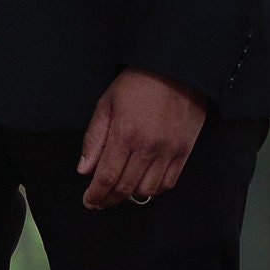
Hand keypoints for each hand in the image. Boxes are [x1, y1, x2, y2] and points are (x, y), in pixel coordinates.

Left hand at [78, 68, 205, 212]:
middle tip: (100, 200)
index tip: (90, 200)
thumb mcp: (106, 104)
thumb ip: (94, 138)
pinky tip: (143, 183)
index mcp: (125, 134)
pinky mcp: (184, 151)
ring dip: (131, 195)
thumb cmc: (139, 82)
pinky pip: (169, 182)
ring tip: (120, 190)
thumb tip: (84, 168)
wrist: (174, 69)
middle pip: (126, 188)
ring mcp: (169, 151)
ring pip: (148, 190)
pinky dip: (154, 189)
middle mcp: (148, 147)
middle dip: (109, 199)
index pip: (107, 177)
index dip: (96, 195)